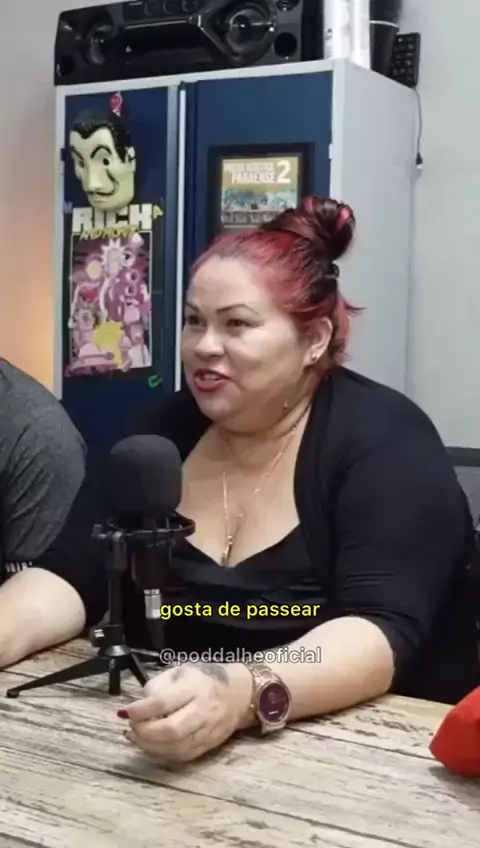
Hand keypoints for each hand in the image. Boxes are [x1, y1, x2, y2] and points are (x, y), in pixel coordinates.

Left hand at [118, 662, 253, 762]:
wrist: (239, 694)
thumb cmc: (204, 679)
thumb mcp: (180, 671)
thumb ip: (158, 686)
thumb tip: (139, 707)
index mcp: (195, 687)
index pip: (165, 701)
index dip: (142, 710)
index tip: (124, 712)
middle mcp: (203, 711)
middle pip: (172, 730)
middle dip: (145, 732)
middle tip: (130, 727)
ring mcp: (207, 731)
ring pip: (176, 747)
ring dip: (150, 746)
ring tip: (135, 736)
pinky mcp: (208, 746)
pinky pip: (182, 756)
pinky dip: (162, 754)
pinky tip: (150, 746)